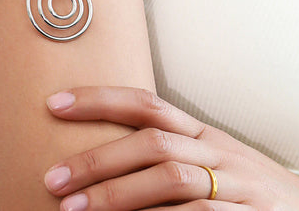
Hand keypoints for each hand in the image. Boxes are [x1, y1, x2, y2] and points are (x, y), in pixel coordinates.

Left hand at [43, 86, 298, 210]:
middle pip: (152, 140)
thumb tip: (101, 161)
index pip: (145, 102)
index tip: (54, 104)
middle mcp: (214, 150)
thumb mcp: (206, 159)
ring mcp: (233, 184)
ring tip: (74, 208)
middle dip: (99, 157)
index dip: (99, 98)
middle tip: (54, 177)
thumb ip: (164, 154)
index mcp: (200, 131)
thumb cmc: (244, 186)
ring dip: (118, 193)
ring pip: (171, 177)